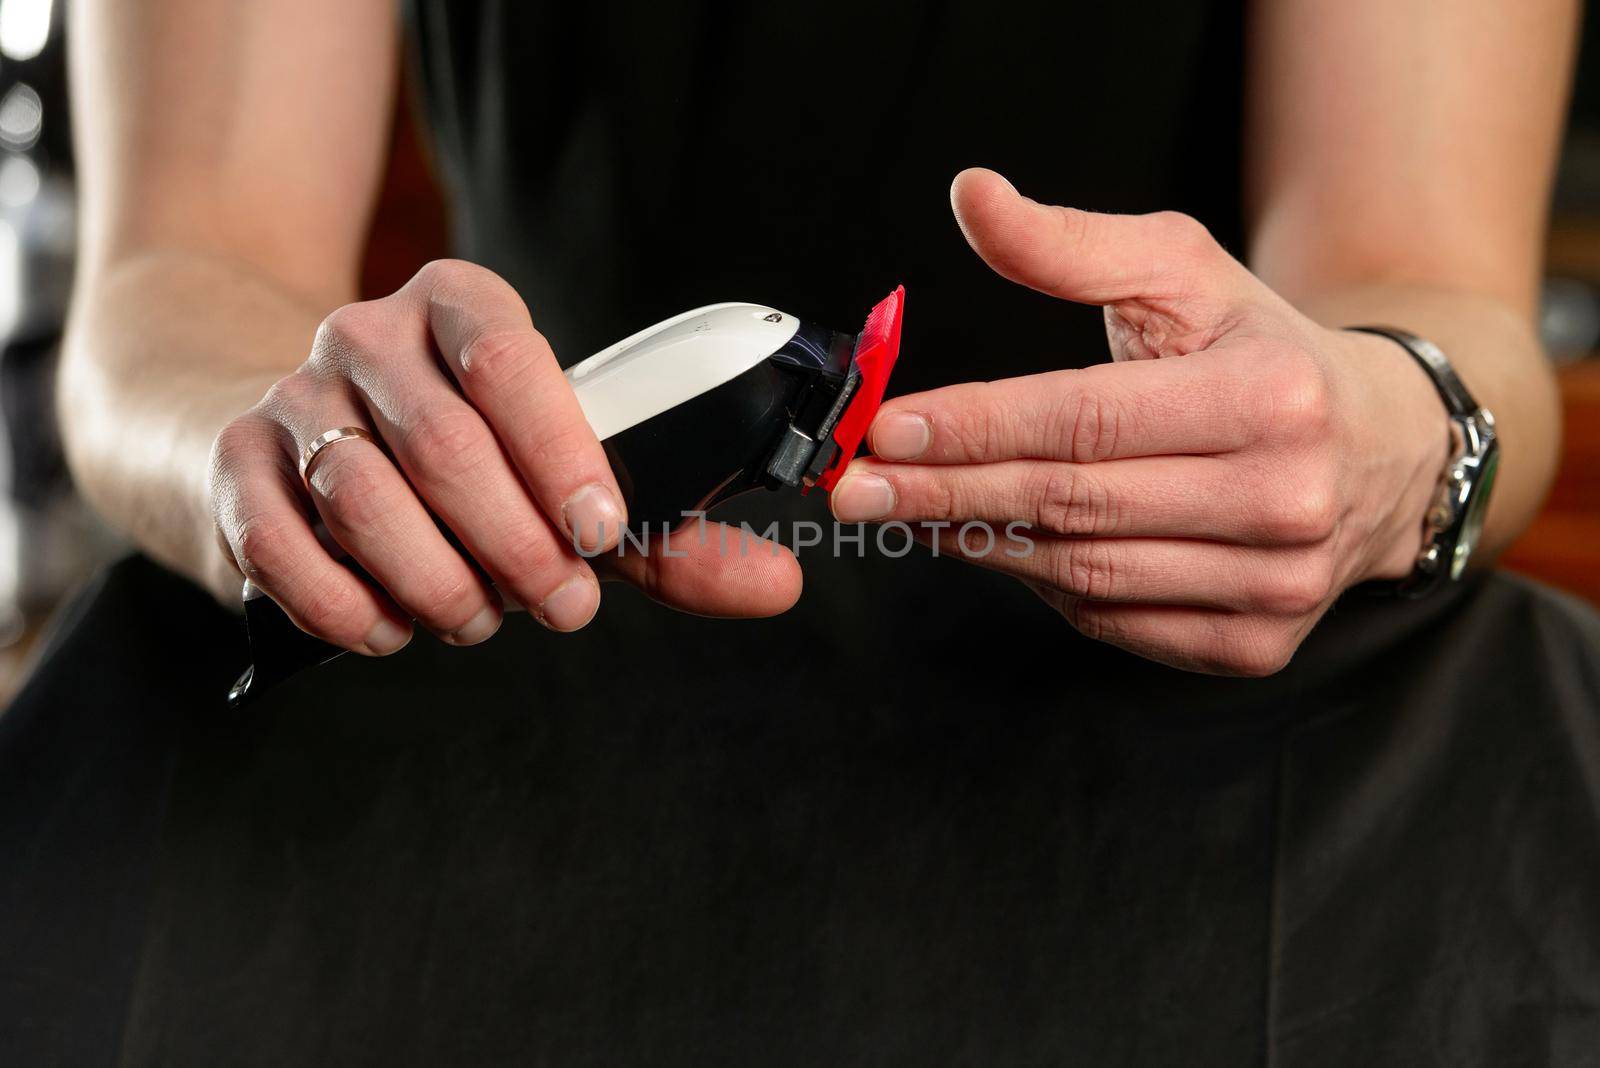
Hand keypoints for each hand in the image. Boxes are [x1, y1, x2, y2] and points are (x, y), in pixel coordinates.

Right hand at [210, 260, 800, 655]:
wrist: (296, 441)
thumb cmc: (459, 464)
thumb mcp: (563, 480)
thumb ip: (663, 532)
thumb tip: (779, 585)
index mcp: (460, 308)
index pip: (510, 358)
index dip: (559, 449)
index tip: (601, 530)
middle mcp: (369, 336)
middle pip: (445, 442)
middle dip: (515, 545)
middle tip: (563, 606)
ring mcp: (293, 394)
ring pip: (365, 495)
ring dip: (438, 581)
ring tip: (477, 617)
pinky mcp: (235, 463)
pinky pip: (282, 542)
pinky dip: (346, 604)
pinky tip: (390, 628)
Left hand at [831, 169, 1450, 675]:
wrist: (1381, 450)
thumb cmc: (1262, 351)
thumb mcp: (1183, 273)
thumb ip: (1069, 243)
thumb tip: (970, 196)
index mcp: (1269, 397)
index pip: (1085, 418)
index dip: (976, 426)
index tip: (887, 429)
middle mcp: (1282, 499)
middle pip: (1073, 502)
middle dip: (948, 494)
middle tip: (856, 487)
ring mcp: (1274, 584)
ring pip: (1085, 573)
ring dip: (981, 543)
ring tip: (908, 511)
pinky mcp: (1254, 644)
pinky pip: (1114, 622)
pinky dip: (1042, 587)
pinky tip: (994, 545)